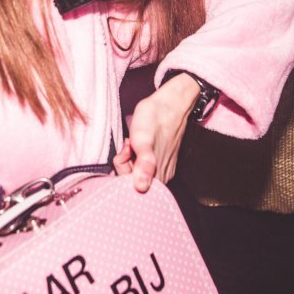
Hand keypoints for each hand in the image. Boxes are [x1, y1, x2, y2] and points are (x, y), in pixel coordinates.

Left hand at [114, 72, 200, 191]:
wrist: (170, 103)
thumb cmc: (154, 117)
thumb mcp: (142, 138)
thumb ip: (143, 164)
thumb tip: (141, 187)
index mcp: (156, 176)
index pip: (129, 189)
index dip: (123, 172)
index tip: (126, 155)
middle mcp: (161, 178)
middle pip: (132, 182)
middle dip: (125, 165)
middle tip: (129, 146)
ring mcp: (162, 170)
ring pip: (136, 173)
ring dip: (130, 159)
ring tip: (133, 143)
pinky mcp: (161, 162)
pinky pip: (142, 166)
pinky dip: (136, 156)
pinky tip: (138, 144)